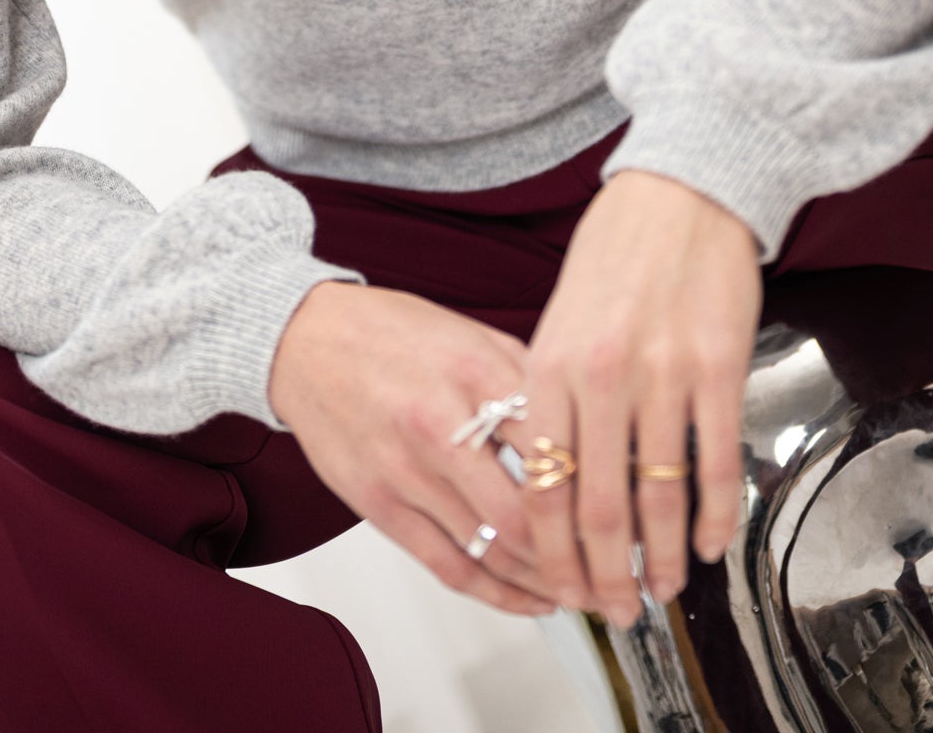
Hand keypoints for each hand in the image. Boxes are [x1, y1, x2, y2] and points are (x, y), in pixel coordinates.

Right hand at [268, 281, 598, 617]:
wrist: (301, 340)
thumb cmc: (386, 332)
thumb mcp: (468, 332)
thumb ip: (525, 377)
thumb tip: (585, 423)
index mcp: (473, 371)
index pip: (555, 442)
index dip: (602, 485)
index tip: (631, 508)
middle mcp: (441, 423)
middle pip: (531, 511)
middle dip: (582, 551)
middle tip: (614, 567)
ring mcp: (407, 469)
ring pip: (494, 548)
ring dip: (546, 579)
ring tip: (583, 589)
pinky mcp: (378, 503)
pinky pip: (448, 564)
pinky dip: (496, 593)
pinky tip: (527, 599)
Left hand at [509, 170, 762, 625]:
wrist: (681, 191)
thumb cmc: (617, 252)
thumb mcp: (560, 318)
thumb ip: (554, 393)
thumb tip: (555, 475)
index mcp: (549, 365)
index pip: (542, 484)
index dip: (553, 550)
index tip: (562, 587)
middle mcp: (600, 377)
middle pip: (599, 506)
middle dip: (606, 574)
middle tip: (615, 611)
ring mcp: (661, 376)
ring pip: (658, 496)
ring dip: (659, 558)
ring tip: (661, 591)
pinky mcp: (718, 371)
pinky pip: (715, 464)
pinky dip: (713, 516)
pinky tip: (707, 543)